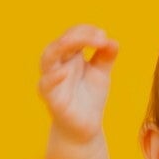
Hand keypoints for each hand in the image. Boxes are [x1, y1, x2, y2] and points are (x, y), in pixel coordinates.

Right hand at [38, 24, 119, 142]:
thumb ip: (106, 57)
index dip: (88, 31)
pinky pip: (46, 85)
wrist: (85, 127)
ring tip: (79, 41)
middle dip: (78, 35)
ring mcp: (52, 80)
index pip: (73, 34)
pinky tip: (64, 72)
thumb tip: (113, 41)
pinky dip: (53, 77)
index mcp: (69, 55)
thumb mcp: (101, 74)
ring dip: (62, 46)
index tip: (105, 37)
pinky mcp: (50, 98)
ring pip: (48, 57)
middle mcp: (58, 64)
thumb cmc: (90, 97)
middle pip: (61, 41)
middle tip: (100, 37)